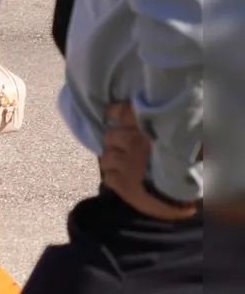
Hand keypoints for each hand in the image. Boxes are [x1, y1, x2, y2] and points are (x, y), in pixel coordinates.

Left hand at [100, 102, 197, 219]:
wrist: (192, 189)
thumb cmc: (194, 163)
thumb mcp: (182, 138)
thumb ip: (164, 128)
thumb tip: (157, 118)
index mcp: (149, 128)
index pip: (123, 112)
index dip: (116, 113)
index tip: (114, 115)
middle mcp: (134, 142)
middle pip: (111, 136)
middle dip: (115, 141)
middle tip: (123, 147)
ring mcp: (126, 164)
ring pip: (107, 157)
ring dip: (113, 161)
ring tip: (123, 166)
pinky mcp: (123, 184)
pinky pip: (108, 177)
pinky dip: (114, 178)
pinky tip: (124, 181)